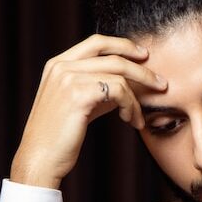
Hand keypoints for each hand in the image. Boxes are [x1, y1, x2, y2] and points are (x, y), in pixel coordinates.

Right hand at [10, 34, 166, 188]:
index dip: (124, 45)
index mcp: (58, 64)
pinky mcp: (78, 95)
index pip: (97, 42)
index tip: (144, 56)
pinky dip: (131, 106)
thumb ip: (99, 88)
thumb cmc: (60, 136)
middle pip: (113, 55)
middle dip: (142, 69)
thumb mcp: (79, 104)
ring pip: (119, 75)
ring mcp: (68, 78)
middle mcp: (61, 66)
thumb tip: (129, 84)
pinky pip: (118, 91)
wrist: (40, 158)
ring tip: (139, 117)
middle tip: (161, 83)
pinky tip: (131, 121)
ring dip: (137, 97)